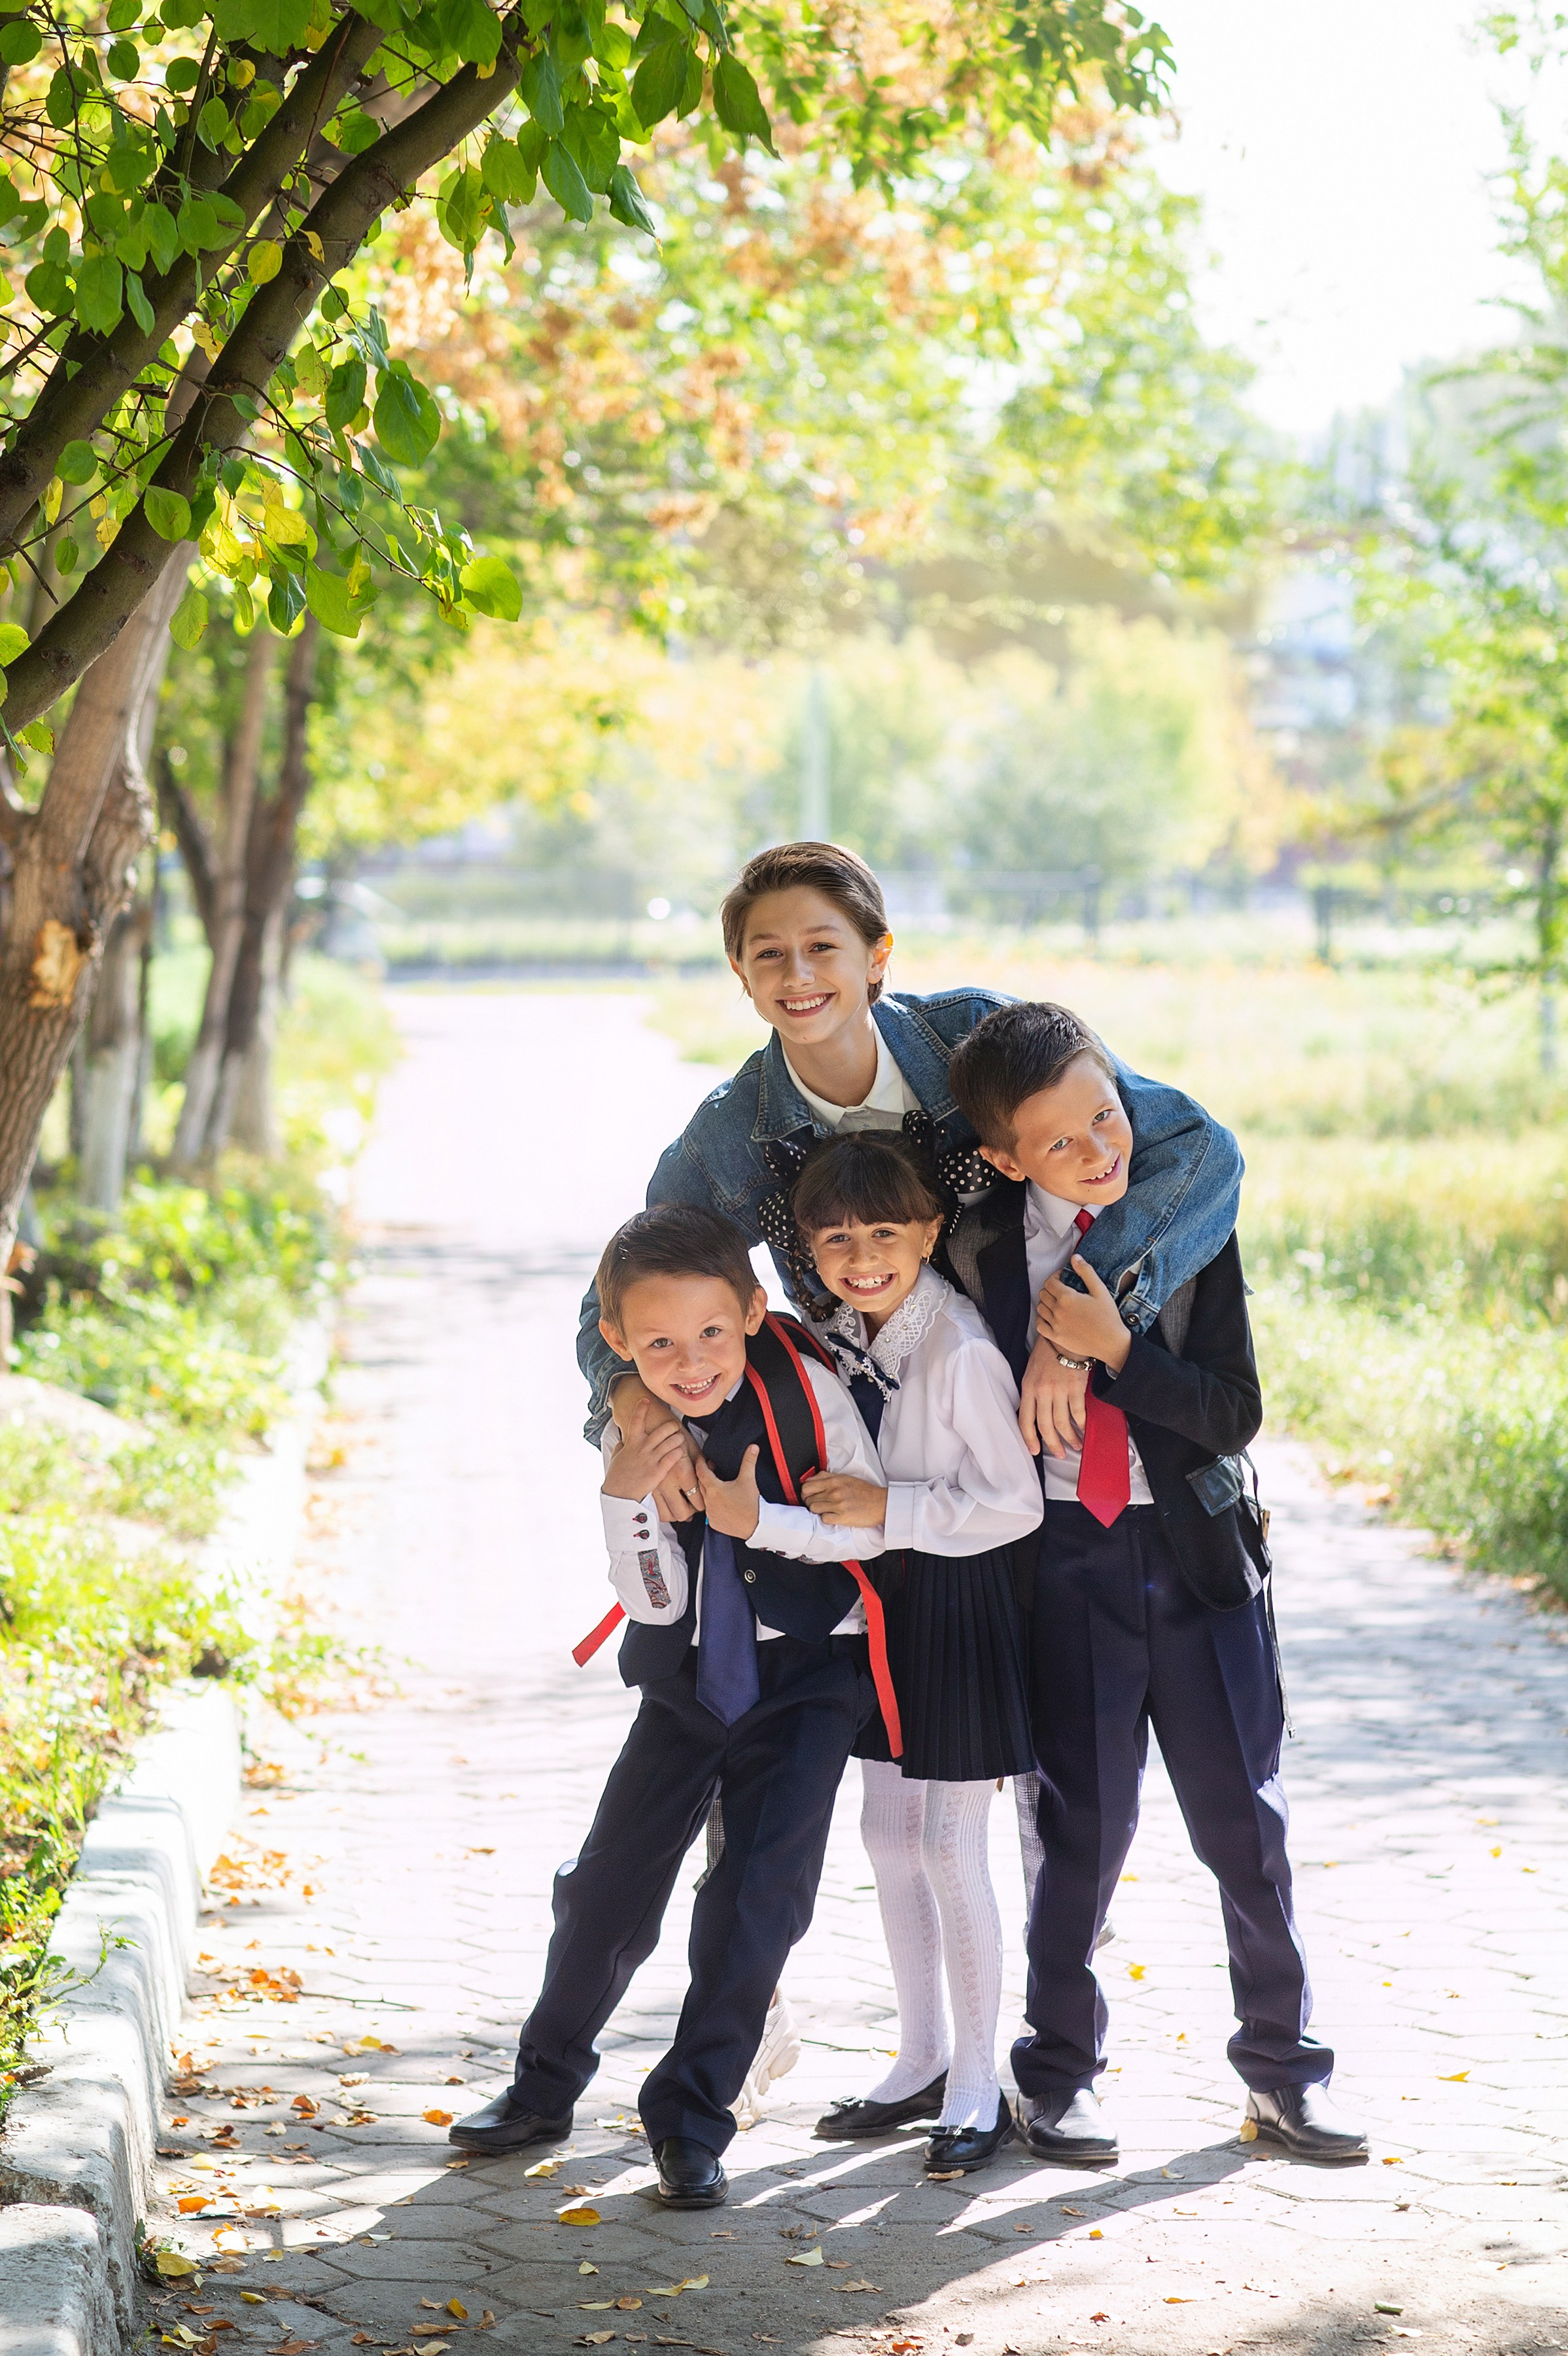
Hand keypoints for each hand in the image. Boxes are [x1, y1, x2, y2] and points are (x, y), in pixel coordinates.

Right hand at [603, 1407, 694, 1504]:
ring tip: (680, 1438)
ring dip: (678, 1438)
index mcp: (631, 1443)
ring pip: (671, 1442)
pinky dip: (678, 1452)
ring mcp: (651, 1459)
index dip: (641, 1408)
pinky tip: (680, 1451)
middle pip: (662, 1430)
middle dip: (672, 1425)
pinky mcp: (658, 1471)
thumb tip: (624, 1439)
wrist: (619, 1495)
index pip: (636, 1420)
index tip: (646, 1400)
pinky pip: (673, 1457)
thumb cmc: (617, 1476)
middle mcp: (642, 1448)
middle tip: (675, 1425)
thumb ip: (622, 1445)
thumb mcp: (617, 1456)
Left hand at [697, 1445, 761, 1540]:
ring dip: (708, 1490)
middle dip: (705, 1475)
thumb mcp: (749, 1479)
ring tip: (719, 1485)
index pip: (700, 1471)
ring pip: (704, 1498)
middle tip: (713, 1469)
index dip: (701, 1463)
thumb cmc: (752, 1504)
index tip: (702, 1458)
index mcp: (714, 1489)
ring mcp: (710, 1513)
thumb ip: (749, 1461)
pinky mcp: (713, 1523)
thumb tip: (753, 1447)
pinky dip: (713, 1504)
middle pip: (701, 1484)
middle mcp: (708, 1501)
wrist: (756, 1525)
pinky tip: (721, 1501)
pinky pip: (709, 1511)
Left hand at [801, 1471, 887, 1527]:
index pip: (806, 1486)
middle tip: (818, 1504)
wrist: (880, 1503)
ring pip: (813, 1509)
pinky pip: (824, 1519)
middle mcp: (834, 1491)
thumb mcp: (845, 1478)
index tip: (809, 1495)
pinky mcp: (842, 1517)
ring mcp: (838, 1505)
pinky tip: (833, 1516)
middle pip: (808, 1499)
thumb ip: (826, 1477)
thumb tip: (809, 1479)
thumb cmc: (864, 1491)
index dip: (805, 1492)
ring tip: (826, 1510)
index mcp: (834, 1480)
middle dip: (810, 1502)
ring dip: (817, 1511)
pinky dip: (826, 1518)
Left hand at [1018, 1346, 1088, 1457]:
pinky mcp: (1076, 1387)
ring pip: (1063, 1423)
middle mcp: (1042, 1392)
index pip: (1025, 1421)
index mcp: (1028, 1388)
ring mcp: (1059, 1390)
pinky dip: (1082, 1424)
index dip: (1029, 1439)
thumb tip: (1034, 1416)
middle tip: (1059, 1454)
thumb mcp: (1030, 1373)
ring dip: (1070, 1438)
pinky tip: (1084, 1429)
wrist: (1063, 1337)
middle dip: (1053, 1444)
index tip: (1035, 1450)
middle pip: (1046, 1426)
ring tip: (1075, 1445)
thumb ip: (1031, 1394)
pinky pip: (1078, 1412)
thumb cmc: (1046, 1354)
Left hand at [1036, 1253, 1131, 1373]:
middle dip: (1050, 1288)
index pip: (1050, 1282)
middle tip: (1062, 1289)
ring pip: (1040, 1308)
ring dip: (1046, 1302)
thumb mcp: (1100, 1290)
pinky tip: (1051, 1317)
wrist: (1111, 1343)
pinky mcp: (1056, 1337)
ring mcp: (1055, 1325)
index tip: (1063, 1277)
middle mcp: (1058, 1311)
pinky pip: (1040, 1325)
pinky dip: (1042, 1319)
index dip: (1055, 1276)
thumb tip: (1075, 1257)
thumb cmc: (1108, 1316)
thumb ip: (1086, 1272)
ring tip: (1057, 1302)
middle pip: (1043, 1294)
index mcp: (1067, 1298)